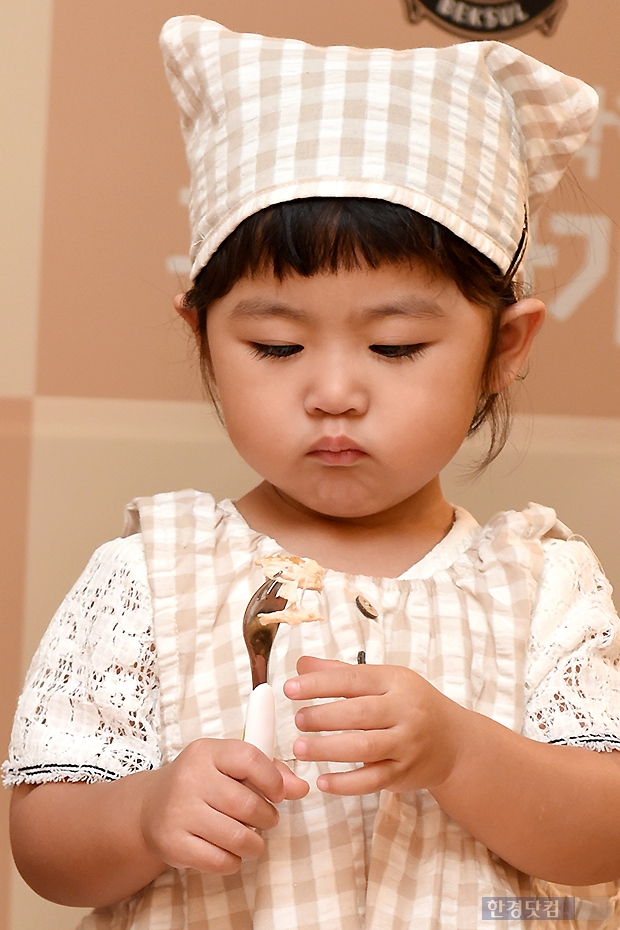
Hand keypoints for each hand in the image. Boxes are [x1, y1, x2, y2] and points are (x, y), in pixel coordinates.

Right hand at [139, 738, 307, 874]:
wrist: (151, 807)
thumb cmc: (202, 783)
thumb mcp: (229, 766)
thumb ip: (269, 772)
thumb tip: (301, 788)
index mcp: (207, 752)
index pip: (250, 758)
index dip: (273, 780)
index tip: (278, 793)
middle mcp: (190, 778)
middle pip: (246, 804)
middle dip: (267, 817)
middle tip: (267, 819)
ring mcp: (180, 812)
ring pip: (237, 837)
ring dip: (255, 844)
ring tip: (253, 839)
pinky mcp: (173, 843)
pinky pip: (219, 860)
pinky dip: (234, 861)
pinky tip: (231, 852)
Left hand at [283, 656, 466, 795]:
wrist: (455, 742)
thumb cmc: (410, 704)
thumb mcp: (383, 680)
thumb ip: (340, 673)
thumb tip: (301, 664)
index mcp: (395, 682)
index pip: (353, 679)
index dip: (319, 683)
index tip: (290, 688)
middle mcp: (405, 711)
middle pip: (359, 714)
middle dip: (323, 717)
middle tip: (297, 721)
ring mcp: (407, 744)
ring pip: (365, 748)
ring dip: (328, 749)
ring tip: (300, 749)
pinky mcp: (405, 773)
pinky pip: (373, 781)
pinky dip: (346, 783)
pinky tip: (322, 781)